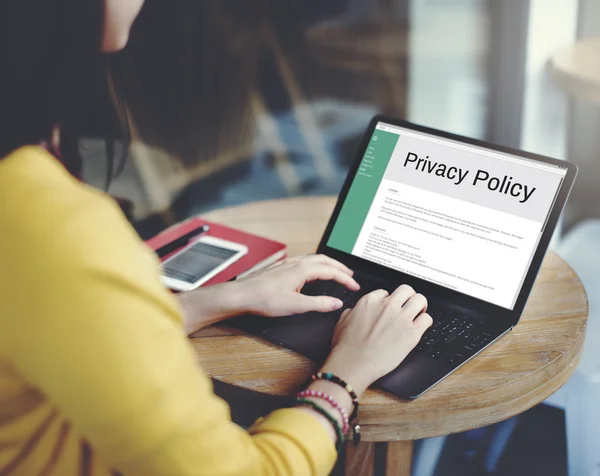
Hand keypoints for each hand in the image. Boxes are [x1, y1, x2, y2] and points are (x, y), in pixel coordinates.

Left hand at [235, 254, 359, 316]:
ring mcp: (287, 264)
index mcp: (302, 269)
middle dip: (340, 267)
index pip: (331, 271)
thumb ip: (318, 304)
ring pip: (314, 258)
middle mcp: (296, 263)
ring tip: (335, 271)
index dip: (345, 279)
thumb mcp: (295, 305)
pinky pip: (304, 261)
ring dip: (328, 264)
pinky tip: (311, 271)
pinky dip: (315, 264)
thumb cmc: (264, 299)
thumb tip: (336, 303)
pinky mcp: (280, 268)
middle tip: (350, 276)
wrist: (241, 295)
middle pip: (325, 260)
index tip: (354, 286)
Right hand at [321, 285, 431, 396]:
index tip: (390, 309)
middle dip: (408, 297)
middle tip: (408, 306)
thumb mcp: (342, 321)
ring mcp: (401, 318)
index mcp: (370, 301)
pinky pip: (427, 319)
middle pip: (407, 290)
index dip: (389, 301)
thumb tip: (355, 311)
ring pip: (420, 299)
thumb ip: (352, 311)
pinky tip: (420, 327)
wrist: (354, 363)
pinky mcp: (412, 333)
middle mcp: (387, 306)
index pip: (386, 292)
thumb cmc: (346, 347)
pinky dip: (425, 322)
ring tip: (418, 314)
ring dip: (420, 306)